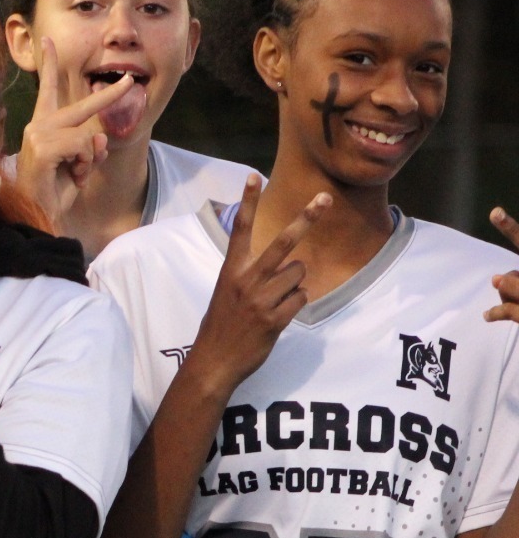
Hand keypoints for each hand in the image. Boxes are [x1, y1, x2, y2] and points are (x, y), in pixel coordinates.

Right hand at [12, 38, 135, 224]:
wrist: (39, 213)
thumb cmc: (56, 187)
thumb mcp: (79, 161)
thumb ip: (89, 144)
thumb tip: (100, 136)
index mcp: (44, 124)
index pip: (49, 89)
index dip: (50, 64)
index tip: (48, 41)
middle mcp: (38, 124)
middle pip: (83, 105)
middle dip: (110, 95)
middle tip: (130, 82)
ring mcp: (38, 134)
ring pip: (87, 134)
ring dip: (91, 158)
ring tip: (78, 173)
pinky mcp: (44, 147)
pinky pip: (82, 146)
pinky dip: (85, 164)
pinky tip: (73, 176)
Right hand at [186, 176, 327, 389]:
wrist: (214, 361)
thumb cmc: (221, 325)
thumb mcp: (226, 293)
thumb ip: (251, 276)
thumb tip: (290, 268)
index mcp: (231, 270)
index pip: (239, 229)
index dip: (248, 202)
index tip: (253, 176)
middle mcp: (246, 279)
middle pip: (282, 242)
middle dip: (306, 219)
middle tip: (324, 198)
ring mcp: (261, 298)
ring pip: (298, 275)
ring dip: (294, 286)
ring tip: (274, 303)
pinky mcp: (275, 318)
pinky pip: (300, 299)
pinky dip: (294, 306)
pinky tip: (277, 317)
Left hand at [487, 207, 518, 323]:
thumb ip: (517, 279)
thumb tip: (496, 279)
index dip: (510, 229)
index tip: (494, 213)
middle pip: (511, 275)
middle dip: (511, 283)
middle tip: (516, 289)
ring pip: (508, 289)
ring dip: (508, 296)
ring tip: (517, 303)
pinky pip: (508, 309)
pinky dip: (496, 312)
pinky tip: (487, 315)